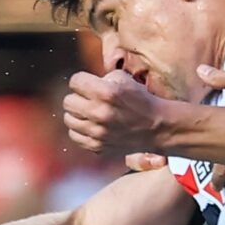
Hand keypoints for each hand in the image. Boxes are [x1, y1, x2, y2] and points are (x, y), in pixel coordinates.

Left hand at [62, 70, 176, 157]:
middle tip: (88, 99)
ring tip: (89, 113)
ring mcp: (97, 132)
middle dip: (77, 97)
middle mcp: (99, 113)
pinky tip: (91, 126)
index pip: (74, 81)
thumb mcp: (124, 78)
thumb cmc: (140, 100)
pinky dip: (80, 130)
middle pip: (68, 101)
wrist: (156, 127)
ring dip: (77, 114)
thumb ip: (101, 78)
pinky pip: (75, 136)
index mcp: (106, 92)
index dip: (81, 81)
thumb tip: (83, 84)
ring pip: (69, 119)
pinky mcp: (98, 146)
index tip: (88, 85)